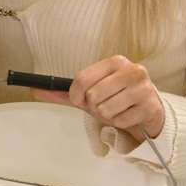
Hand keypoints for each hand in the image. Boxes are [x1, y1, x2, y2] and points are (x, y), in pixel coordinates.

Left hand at [30, 55, 164, 137]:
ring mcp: (144, 88)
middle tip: (104, 105)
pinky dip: (120, 123)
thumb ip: (64, 92)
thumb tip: (34, 90)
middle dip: (94, 106)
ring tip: (116, 110)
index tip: (79, 100)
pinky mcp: (151, 106)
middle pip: (93, 96)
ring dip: (107, 116)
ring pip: (106, 109)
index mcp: (114, 62)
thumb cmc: (115, 97)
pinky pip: (121, 121)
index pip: (82, 78)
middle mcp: (132, 70)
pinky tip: (128, 115)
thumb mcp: (90, 92)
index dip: (76, 94)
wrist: (147, 109)